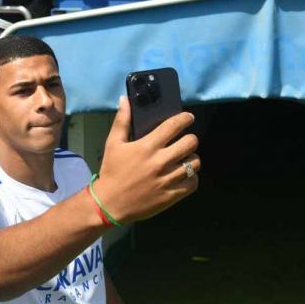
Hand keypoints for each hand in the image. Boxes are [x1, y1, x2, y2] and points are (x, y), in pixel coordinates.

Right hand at [92, 96, 198, 223]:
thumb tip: (125, 99)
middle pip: (190, 142)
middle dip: (190, 139)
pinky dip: (192, 177)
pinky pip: (193, 183)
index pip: (174, 125)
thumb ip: (121, 120)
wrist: (109, 204)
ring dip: (192, 158)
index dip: (185, 118)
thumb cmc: (112, 172)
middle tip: (186, 141)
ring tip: (185, 158)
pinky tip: (184, 175)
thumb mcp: (113, 144)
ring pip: (194, 163)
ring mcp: (167, 179)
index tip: (189, 118)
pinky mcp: (171, 196)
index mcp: (147, 146)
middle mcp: (160, 161)